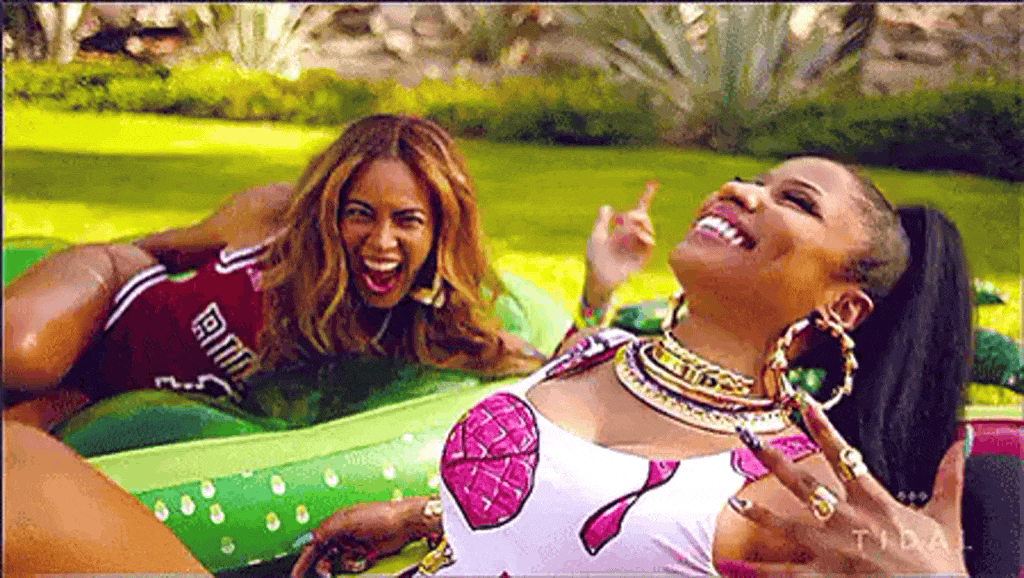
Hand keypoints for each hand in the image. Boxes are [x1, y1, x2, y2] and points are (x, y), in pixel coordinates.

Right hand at [291, 496, 440, 577]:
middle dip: (322, 565)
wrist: (405, 523)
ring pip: (336, 561)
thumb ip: (327, 530)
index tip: (296, 573)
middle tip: (325, 573)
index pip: (313, 542)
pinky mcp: (363, 552)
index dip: (304, 559)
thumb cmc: (380, 515)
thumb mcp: (349, 522)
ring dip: (340, 565)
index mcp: (335, 522)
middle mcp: (342, 532)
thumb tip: (311, 539)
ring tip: (353, 562)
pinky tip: (363, 558)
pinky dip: (353, 564)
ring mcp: (353, 543)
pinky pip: (350, 563)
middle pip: (323, 554)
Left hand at [584, 181, 657, 304]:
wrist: (598, 280)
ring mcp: (638, 247)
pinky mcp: (642, 258)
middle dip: (640, 214)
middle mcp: (633, 237)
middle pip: (644, 218)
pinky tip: (641, 236)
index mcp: (622, 230)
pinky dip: (646, 237)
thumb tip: (607, 206)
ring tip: (633, 226)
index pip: (637, 211)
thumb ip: (602, 221)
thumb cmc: (594, 260)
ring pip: (648, 229)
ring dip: (642, 224)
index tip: (654, 183)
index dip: (646, 197)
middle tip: (632, 216)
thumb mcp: (596, 237)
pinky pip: (649, 245)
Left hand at [724, 392, 968, 576]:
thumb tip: (961, 443)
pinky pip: (782, 573)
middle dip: (773, 459)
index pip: (844, 455)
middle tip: (747, 438)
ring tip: (732, 501)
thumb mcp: (947, 519)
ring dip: (757, 514)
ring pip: (785, 526)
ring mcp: (831, 550)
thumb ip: (949, 479)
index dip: (822, 427)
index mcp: (874, 502)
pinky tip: (730, 564)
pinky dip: (755, 570)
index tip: (802, 402)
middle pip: (803, 483)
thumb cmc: (940, 567)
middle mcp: (847, 521)